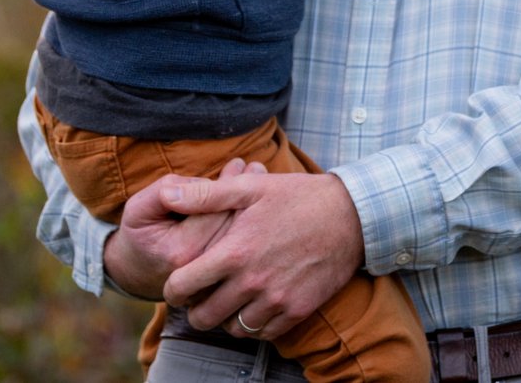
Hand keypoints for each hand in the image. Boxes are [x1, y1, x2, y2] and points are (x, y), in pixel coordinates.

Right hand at [105, 158, 270, 299]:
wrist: (138, 272)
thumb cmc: (140, 234)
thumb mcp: (139, 208)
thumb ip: (167, 191)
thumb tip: (203, 183)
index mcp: (182, 250)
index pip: (215, 212)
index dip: (229, 184)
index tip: (238, 164)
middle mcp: (203, 267)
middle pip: (235, 226)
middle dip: (248, 191)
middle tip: (256, 167)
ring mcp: (214, 277)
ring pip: (242, 238)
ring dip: (252, 206)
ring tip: (258, 177)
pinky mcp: (220, 278)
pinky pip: (239, 248)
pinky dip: (248, 222)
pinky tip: (252, 201)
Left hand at [162, 168, 367, 335]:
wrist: (352, 216)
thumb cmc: (298, 197)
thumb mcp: (251, 187)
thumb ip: (206, 195)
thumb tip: (168, 193)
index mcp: (235, 252)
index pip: (181, 286)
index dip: (173, 287)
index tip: (180, 281)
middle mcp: (252, 282)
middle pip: (202, 317)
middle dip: (195, 308)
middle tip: (202, 295)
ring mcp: (275, 300)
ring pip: (231, 328)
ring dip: (225, 317)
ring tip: (229, 298)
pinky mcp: (296, 311)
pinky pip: (262, 333)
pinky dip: (253, 324)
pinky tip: (255, 304)